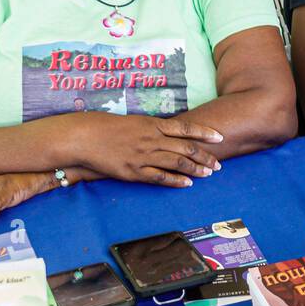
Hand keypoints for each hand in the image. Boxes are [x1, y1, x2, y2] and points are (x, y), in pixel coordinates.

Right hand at [71, 114, 223, 186]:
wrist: (84, 137)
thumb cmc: (108, 127)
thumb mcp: (134, 121)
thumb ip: (154, 127)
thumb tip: (171, 132)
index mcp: (152, 124)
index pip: (185, 128)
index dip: (204, 133)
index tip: (219, 137)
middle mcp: (151, 139)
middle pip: (186, 148)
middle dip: (205, 156)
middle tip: (218, 164)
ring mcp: (144, 156)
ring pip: (177, 163)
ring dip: (195, 169)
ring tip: (209, 174)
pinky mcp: (134, 171)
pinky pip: (160, 177)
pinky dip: (176, 180)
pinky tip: (187, 184)